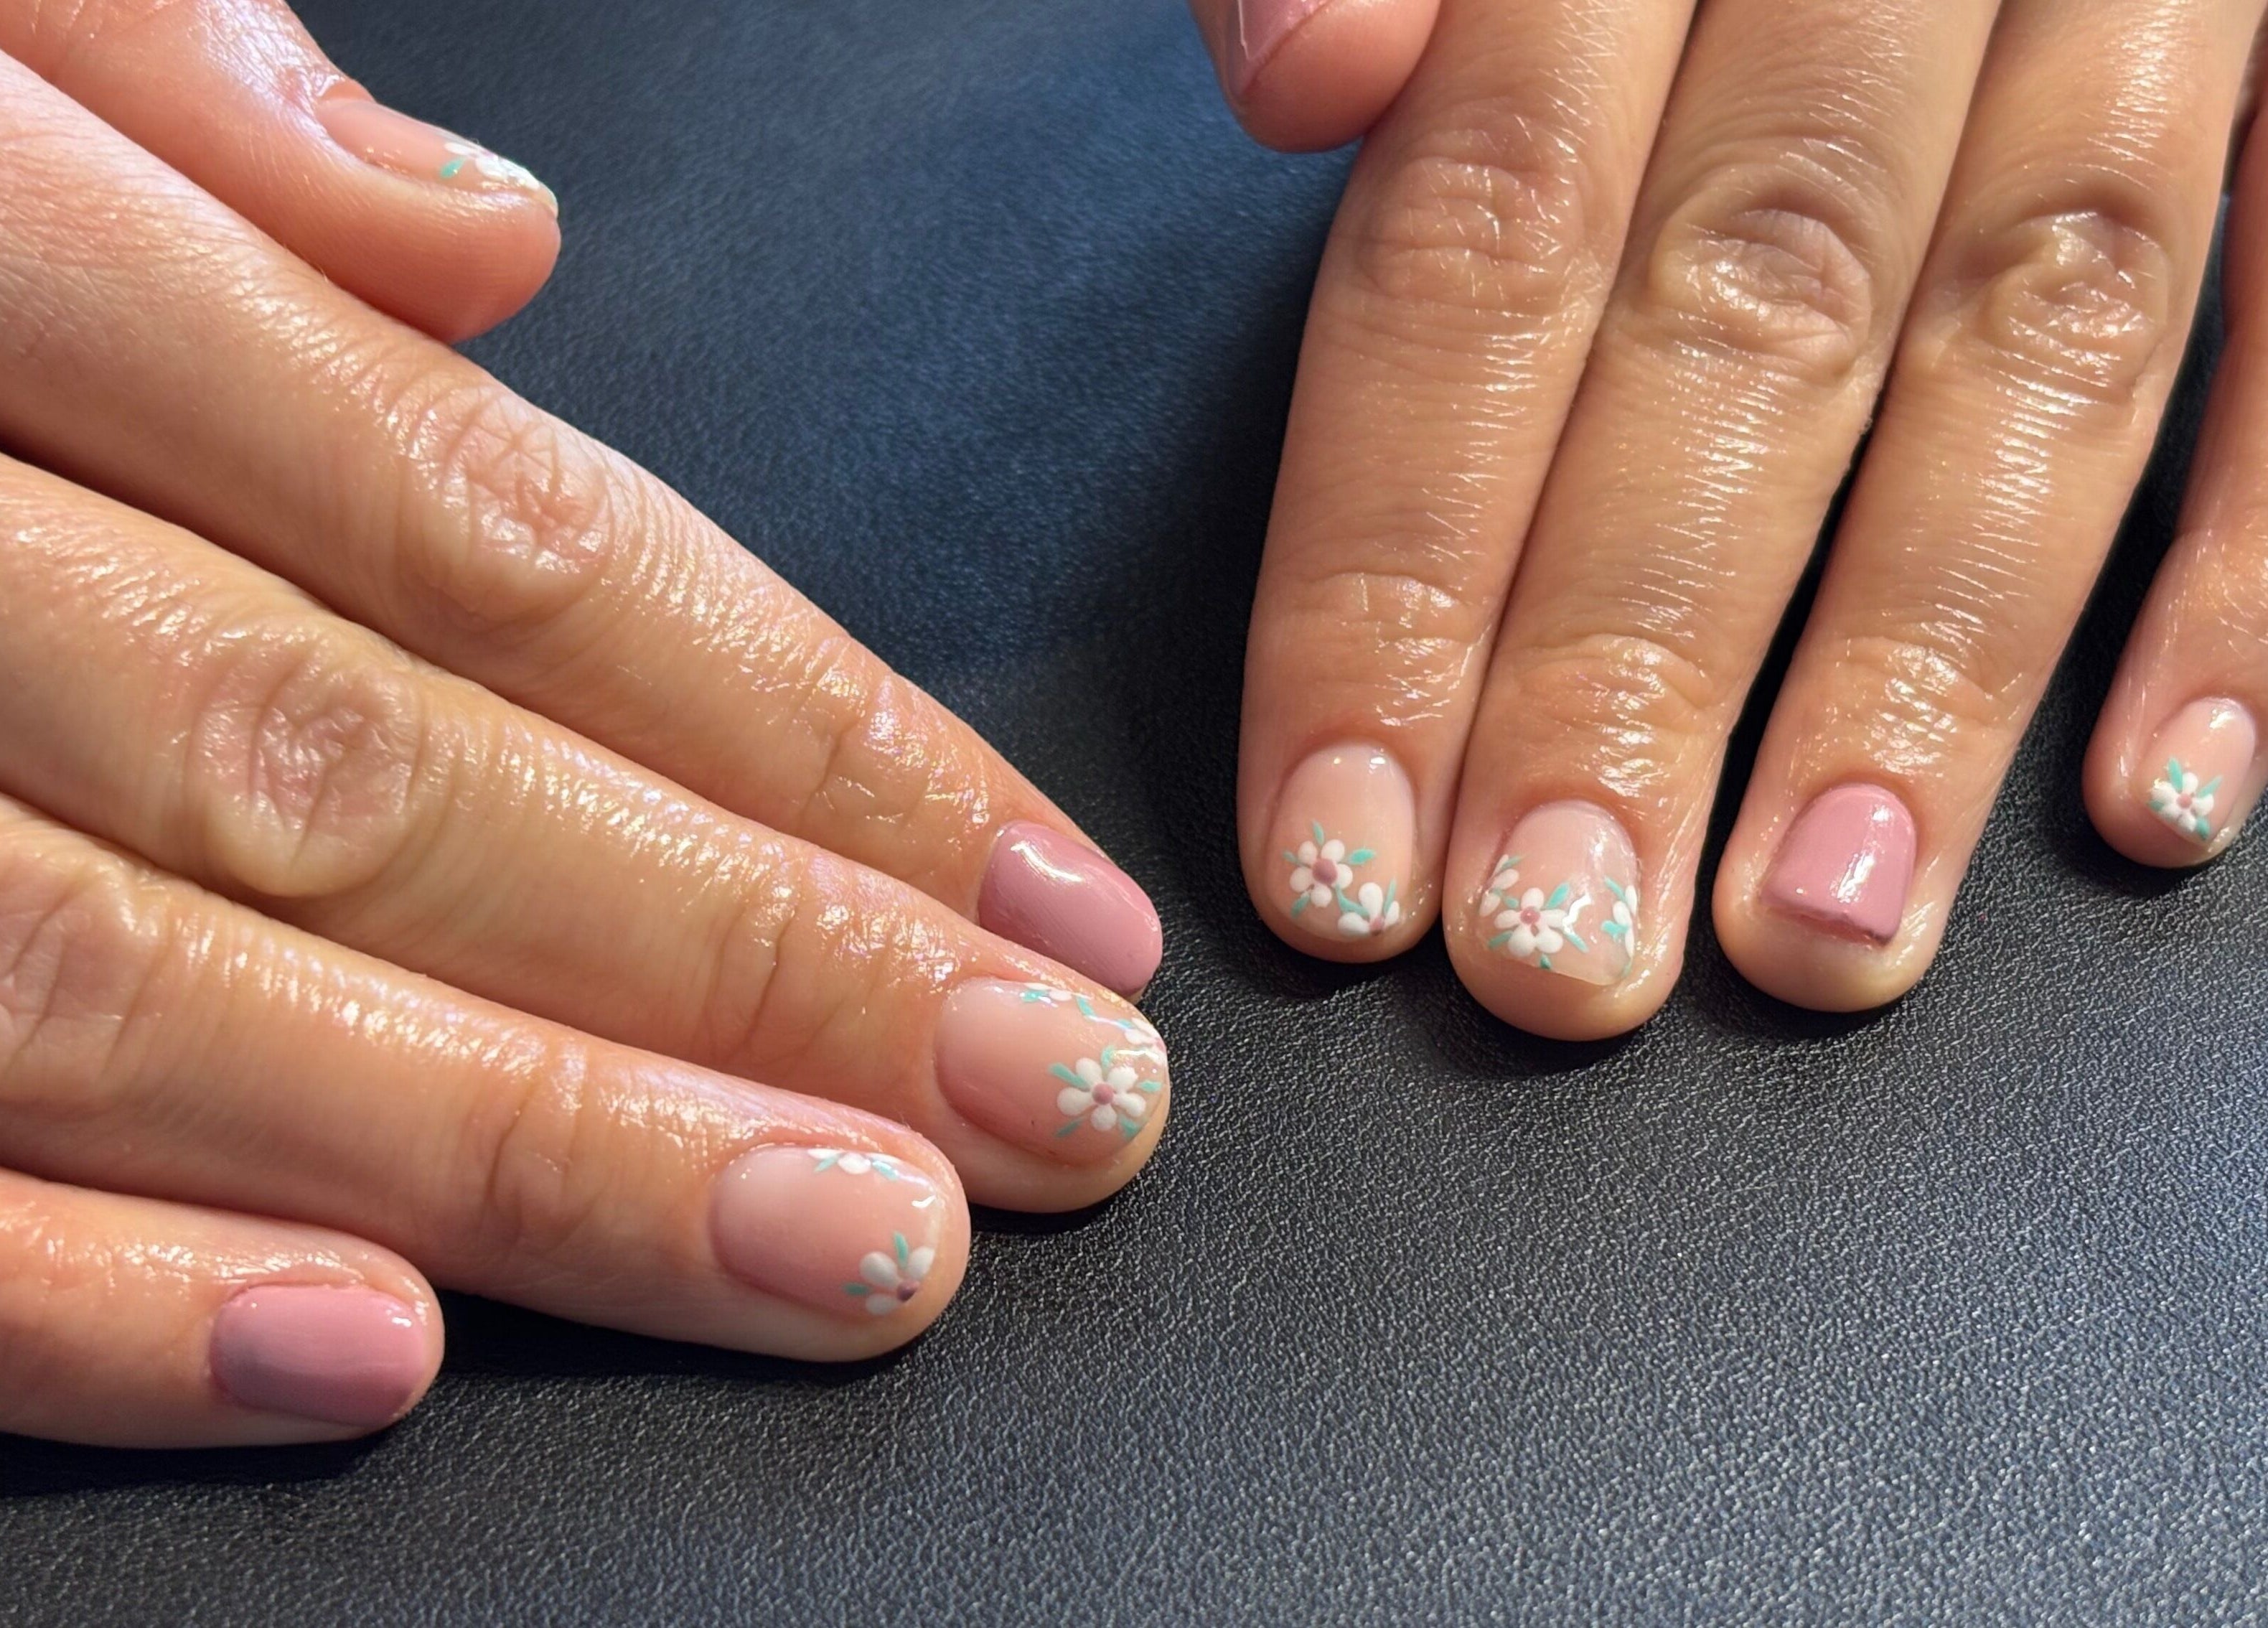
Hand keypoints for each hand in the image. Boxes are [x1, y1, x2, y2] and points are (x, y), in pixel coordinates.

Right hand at [0, 0, 1168, 1446]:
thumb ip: (131, 71)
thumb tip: (468, 228)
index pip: (493, 530)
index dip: (806, 726)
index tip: (1034, 893)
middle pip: (387, 773)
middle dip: (748, 968)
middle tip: (1048, 1120)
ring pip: (167, 985)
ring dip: (530, 1155)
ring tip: (849, 1254)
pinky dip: (79, 1295)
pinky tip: (372, 1361)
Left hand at [1193, 0, 2266, 1033]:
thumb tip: (1306, 78)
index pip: (1482, 242)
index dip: (1397, 567)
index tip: (1335, 847)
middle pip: (1748, 327)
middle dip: (1634, 672)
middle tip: (1550, 962)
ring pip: (2042, 346)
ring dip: (1924, 674)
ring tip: (1814, 944)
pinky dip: (2258, 566)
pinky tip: (2164, 802)